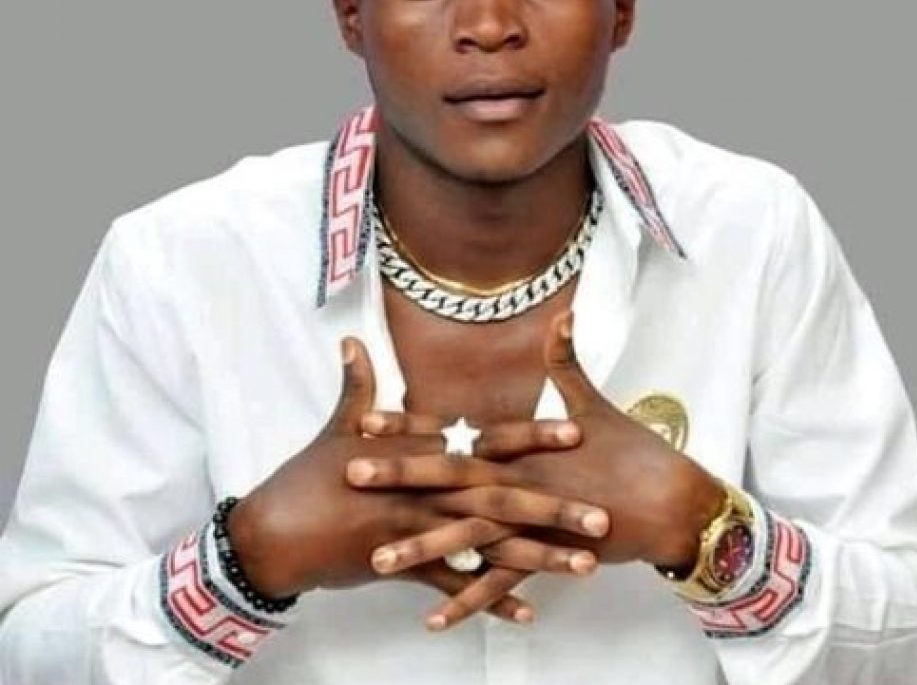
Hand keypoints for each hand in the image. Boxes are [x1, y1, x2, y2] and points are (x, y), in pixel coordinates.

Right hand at [228, 338, 599, 623]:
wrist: (275, 532)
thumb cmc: (308, 474)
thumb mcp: (336, 425)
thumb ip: (357, 385)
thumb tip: (353, 341)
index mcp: (421, 454)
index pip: (486, 441)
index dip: (533, 436)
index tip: (577, 431)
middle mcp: (427, 493)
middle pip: (503, 499)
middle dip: (556, 508)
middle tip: (604, 517)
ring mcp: (419, 533)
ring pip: (489, 547)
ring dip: (538, 558)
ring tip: (584, 566)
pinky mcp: (404, 568)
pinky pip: (454, 586)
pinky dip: (489, 600)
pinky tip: (527, 612)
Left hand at [353, 313, 725, 570]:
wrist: (674, 501)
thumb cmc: (635, 451)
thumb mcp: (596, 405)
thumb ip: (567, 364)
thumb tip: (562, 315)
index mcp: (525, 446)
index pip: (458, 434)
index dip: (412, 427)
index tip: (366, 420)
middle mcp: (522, 481)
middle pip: (452, 480)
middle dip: (400, 477)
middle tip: (350, 474)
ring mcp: (534, 522)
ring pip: (470, 537)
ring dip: (424, 548)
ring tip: (378, 560)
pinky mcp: (550, 555)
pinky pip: (503, 583)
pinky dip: (471, 600)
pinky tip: (434, 617)